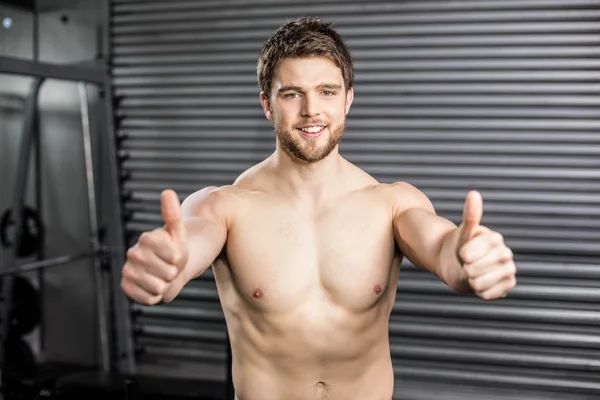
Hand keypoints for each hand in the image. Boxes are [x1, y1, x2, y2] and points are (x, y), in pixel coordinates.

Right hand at [121, 189, 188, 304]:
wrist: (166, 269)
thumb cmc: (175, 250)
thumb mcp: (178, 233)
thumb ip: (172, 214)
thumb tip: (167, 192)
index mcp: (147, 238)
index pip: (175, 256)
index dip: (180, 259)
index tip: (175, 255)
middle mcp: (133, 254)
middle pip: (168, 273)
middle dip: (173, 273)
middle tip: (169, 267)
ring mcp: (128, 271)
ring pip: (159, 287)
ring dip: (165, 285)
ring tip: (162, 277)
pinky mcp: (125, 287)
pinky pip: (148, 298)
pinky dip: (155, 296)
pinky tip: (153, 286)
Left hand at [456, 191, 515, 300]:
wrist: (460, 265)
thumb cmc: (459, 247)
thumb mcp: (463, 233)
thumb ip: (470, 215)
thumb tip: (474, 193)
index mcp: (495, 238)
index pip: (469, 255)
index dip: (462, 256)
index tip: (463, 252)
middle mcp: (506, 253)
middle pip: (474, 270)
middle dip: (465, 269)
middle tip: (467, 264)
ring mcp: (509, 270)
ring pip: (480, 283)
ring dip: (471, 282)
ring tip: (473, 274)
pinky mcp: (508, 285)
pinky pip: (488, 295)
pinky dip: (480, 292)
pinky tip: (481, 284)